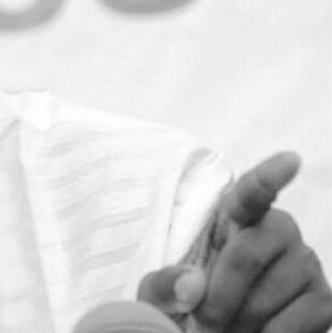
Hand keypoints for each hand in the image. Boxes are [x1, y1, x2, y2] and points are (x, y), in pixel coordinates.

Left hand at [137, 151, 331, 331]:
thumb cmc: (187, 306)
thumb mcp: (161, 292)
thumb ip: (163, 284)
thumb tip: (191, 285)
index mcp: (232, 218)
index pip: (251, 192)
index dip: (269, 177)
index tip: (289, 160)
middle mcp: (276, 231)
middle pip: (248, 252)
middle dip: (219, 294)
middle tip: (202, 321)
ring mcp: (304, 264)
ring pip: (268, 294)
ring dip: (239, 322)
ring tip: (225, 329)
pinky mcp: (323, 300)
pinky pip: (295, 322)